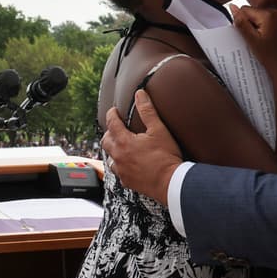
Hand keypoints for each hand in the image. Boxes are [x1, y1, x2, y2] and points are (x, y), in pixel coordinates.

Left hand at [100, 90, 182, 206]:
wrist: (170, 183)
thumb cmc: (166, 157)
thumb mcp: (158, 130)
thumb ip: (147, 111)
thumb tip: (140, 95)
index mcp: (124, 142)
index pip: (111, 123)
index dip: (112, 114)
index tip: (114, 111)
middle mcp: (118, 156)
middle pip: (106, 140)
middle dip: (109, 132)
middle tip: (116, 127)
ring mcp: (121, 170)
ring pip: (110, 157)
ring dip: (113, 149)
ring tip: (121, 145)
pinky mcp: (127, 181)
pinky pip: (118, 171)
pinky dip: (120, 164)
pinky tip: (127, 163)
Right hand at [230, 5, 276, 83]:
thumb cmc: (270, 57)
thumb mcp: (251, 40)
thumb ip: (241, 22)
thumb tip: (232, 7)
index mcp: (268, 14)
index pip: (245, 10)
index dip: (243, 22)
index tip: (248, 36)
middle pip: (255, 12)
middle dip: (252, 24)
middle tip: (256, 40)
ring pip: (263, 17)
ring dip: (260, 26)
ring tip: (264, 41)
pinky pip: (273, 21)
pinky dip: (269, 28)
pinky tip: (271, 41)